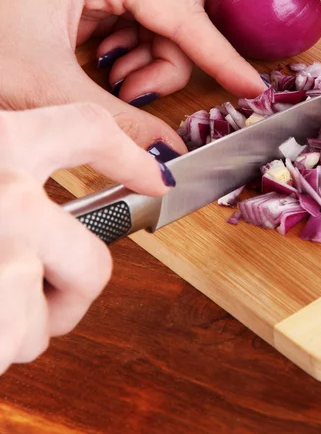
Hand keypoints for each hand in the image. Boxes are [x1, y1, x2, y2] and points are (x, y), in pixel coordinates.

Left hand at [0, 0, 264, 151]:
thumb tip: (169, 157)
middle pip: (173, 19)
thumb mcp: (52, 91)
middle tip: (138, 98)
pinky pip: (135, 34)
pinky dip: (130, 64)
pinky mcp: (91, 0)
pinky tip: (105, 75)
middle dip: (168, 66)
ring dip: (146, 68)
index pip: (180, 13)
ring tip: (114, 88)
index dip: (219, 56)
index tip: (250, 85)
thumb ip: (120, 125)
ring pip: (158, 30)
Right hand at [0, 102, 175, 375]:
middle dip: (77, 291)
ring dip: (23, 319)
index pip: (88, 128)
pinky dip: (1, 339)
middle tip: (48, 292)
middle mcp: (7, 193)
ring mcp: (4, 253)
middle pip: (93, 264)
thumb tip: (67, 194)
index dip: (128, 156)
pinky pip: (20, 340)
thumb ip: (11, 169)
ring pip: (53, 313)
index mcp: (2, 142)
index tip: (157, 178)